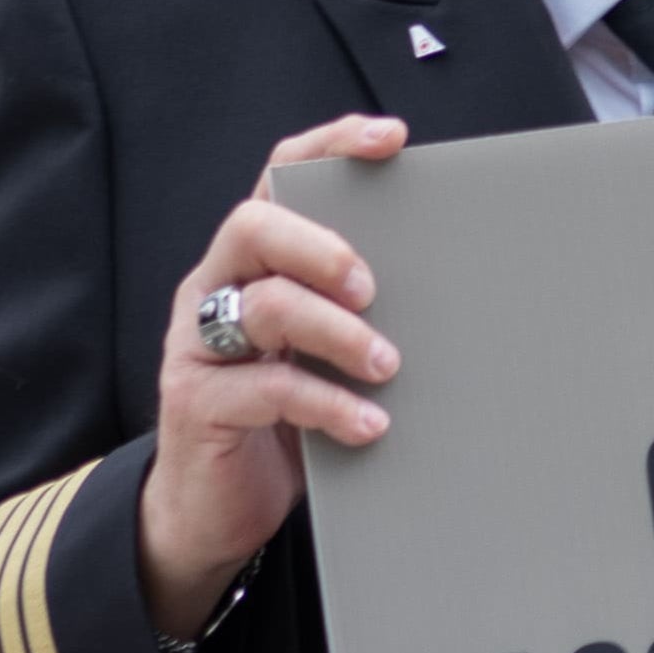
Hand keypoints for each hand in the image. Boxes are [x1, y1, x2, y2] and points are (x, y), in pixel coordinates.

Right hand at [138, 116, 407, 637]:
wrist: (211, 512)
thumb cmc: (281, 422)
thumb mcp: (320, 354)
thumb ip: (356, 313)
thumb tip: (456, 285)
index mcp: (249, 264)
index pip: (278, 179)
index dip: (330, 147)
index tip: (393, 141)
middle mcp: (214, 290)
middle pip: (254, 227)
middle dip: (323, 246)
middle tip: (373, 286)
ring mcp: (198, 346)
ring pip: (263, 305)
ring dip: (337, 332)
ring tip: (387, 366)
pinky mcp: (197, 404)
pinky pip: (266, 389)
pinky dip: (327, 403)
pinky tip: (368, 425)